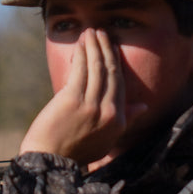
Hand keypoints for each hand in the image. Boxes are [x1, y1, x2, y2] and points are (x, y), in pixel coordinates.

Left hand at [19, 28, 147, 168]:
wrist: (49, 161)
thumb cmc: (75, 151)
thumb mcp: (106, 139)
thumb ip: (126, 120)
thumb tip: (143, 106)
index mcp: (118, 121)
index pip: (121, 84)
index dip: (117, 63)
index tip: (112, 47)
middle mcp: (108, 112)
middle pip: (111, 73)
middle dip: (107, 49)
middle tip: (102, 32)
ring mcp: (90, 106)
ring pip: (96, 68)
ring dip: (94, 46)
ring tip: (91, 32)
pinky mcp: (71, 100)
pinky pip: (80, 70)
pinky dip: (81, 54)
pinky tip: (80, 43)